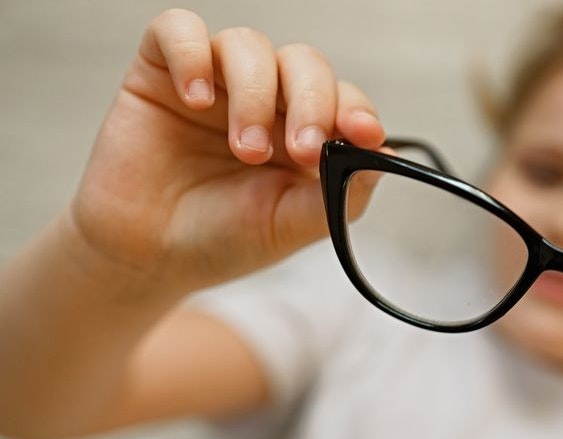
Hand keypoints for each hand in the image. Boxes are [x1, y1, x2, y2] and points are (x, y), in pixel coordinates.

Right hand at [68, 9, 383, 293]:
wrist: (147, 257)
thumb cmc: (223, 239)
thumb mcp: (290, 225)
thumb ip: (339, 194)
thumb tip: (387, 157)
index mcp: (305, 131)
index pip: (343, 98)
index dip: (356, 109)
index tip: (363, 133)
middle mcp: (266, 99)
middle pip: (305, 64)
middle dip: (312, 102)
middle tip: (301, 149)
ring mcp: (215, 81)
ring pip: (248, 44)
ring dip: (255, 93)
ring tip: (246, 149)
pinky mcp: (161, 72)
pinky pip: (179, 30)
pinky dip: (192, 55)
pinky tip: (196, 99)